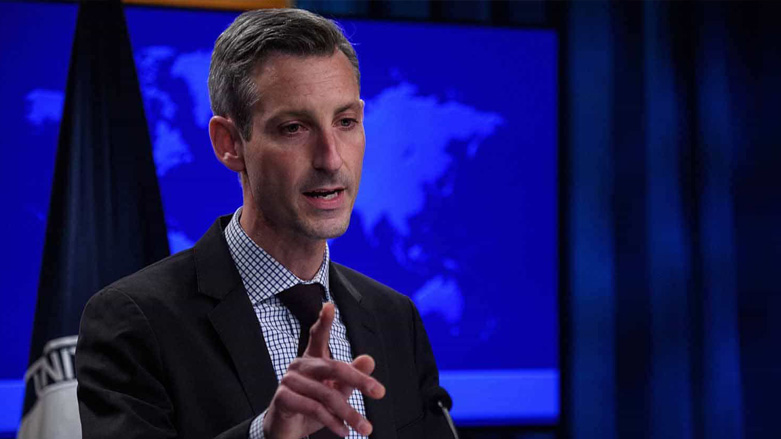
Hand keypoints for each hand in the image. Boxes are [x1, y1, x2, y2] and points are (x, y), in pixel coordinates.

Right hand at [263, 302, 385, 437]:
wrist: (285, 430)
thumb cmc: (312, 406)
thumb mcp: (337, 391)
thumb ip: (352, 376)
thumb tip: (369, 360)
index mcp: (313, 358)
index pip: (317, 336)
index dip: (323, 321)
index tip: (329, 305)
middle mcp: (299, 364)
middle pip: (333, 367)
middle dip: (359, 380)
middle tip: (380, 392)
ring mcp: (289, 380)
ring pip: (327, 394)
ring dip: (350, 413)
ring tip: (366, 428)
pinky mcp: (283, 397)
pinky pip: (314, 408)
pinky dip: (333, 422)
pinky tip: (344, 431)